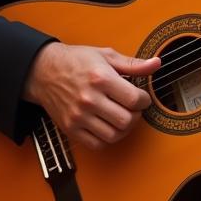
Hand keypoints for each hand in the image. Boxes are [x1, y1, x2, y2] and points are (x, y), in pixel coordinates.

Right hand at [23, 42, 160, 149]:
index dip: (144, 100)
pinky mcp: (70, 128)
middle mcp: (89, 99)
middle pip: (126, 120)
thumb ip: (133, 64)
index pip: (133, 99)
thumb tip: (156, 64)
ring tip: (122, 116)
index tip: (142, 97)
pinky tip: (108, 125)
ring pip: (113, 135)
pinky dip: (107, 138)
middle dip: (136, 115)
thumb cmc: (76, 61)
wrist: (44, 71)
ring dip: (124, 128)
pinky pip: (97, 144)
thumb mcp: (106, 55)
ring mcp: (79, 116)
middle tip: (133, 108)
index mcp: (100, 78)